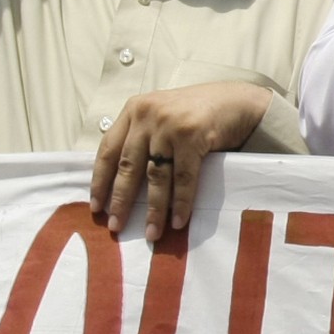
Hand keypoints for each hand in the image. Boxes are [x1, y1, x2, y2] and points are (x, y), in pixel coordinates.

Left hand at [89, 81, 272, 241]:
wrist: (237, 100)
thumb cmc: (198, 112)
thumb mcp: (161, 115)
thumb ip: (142, 137)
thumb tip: (123, 182)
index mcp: (134, 111)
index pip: (108, 150)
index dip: (100, 180)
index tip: (96, 206)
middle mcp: (147, 115)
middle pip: (128, 166)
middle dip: (121, 200)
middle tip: (116, 226)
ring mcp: (169, 124)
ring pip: (155, 176)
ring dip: (154, 209)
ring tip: (151, 233)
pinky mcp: (192, 135)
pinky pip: (183, 178)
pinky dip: (181, 202)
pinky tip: (178, 221)